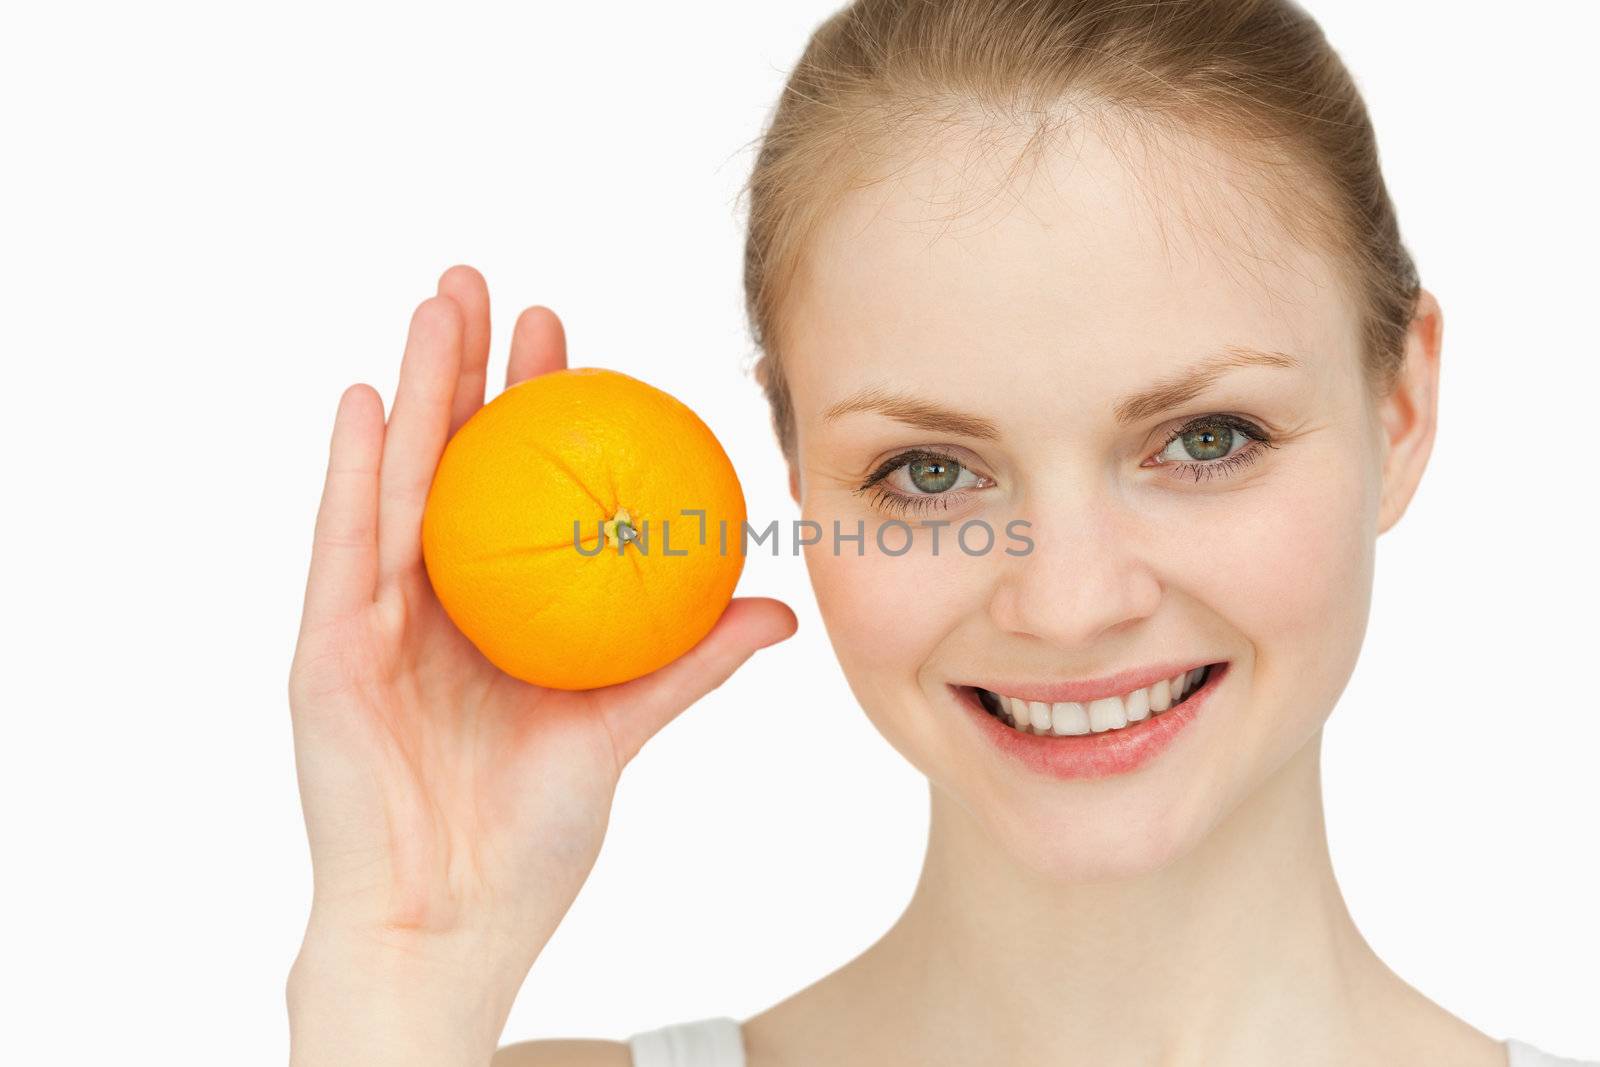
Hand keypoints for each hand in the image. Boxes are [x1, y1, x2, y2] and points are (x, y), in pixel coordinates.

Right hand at [285, 266, 795, 1061]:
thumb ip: (689, 664)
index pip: (517, 485)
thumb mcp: (619, 730)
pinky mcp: (325, 652)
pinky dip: (348, 473)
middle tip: (486, 281)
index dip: (536, 407)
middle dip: (464, 365)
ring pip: (393, 481)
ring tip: (437, 301)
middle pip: (447, 461)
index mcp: (496, 610)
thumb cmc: (533, 836)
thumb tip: (778, 610)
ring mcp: (372, 619)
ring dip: (410, 386)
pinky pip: (340, 548)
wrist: (455, 921)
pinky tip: (362, 399)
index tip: (566, 338)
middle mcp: (431, 599)